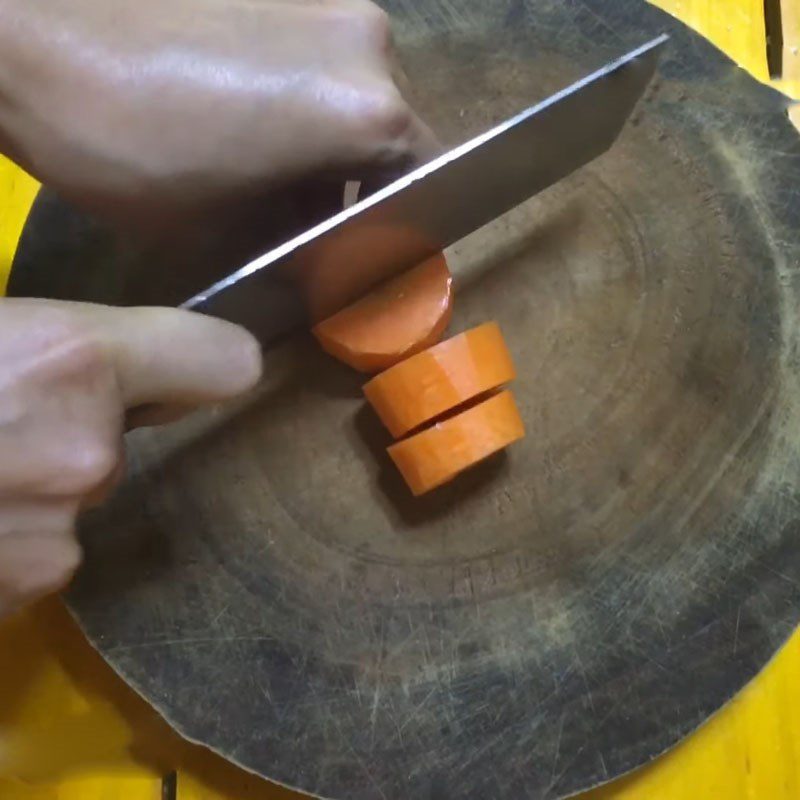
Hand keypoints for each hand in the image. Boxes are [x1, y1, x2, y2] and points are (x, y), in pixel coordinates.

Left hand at [0, 0, 436, 226]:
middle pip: (387, 135)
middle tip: (313, 229)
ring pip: (349, 93)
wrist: (29, 33)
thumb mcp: (226, 230)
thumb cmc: (129, 149)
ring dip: (325, 142)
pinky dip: (297, 98)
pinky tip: (246, 124)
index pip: (422, 183)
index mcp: (367, 111)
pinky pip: (313, 54)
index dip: (395, 227)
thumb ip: (298, 247)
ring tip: (269, 178)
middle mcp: (368, 43)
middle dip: (357, 187)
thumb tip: (326, 263)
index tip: (365, 256)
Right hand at [0, 298, 260, 616]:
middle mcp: (87, 455)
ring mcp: (56, 540)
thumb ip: (55, 343)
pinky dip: (0, 541)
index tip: (177, 377)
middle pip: (122, 441)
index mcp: (70, 363)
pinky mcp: (25, 598)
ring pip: (74, 503)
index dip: (200, 365)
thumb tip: (104, 356)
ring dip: (30, 493)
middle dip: (72, 435)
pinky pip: (35, 552)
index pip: (224, 361)